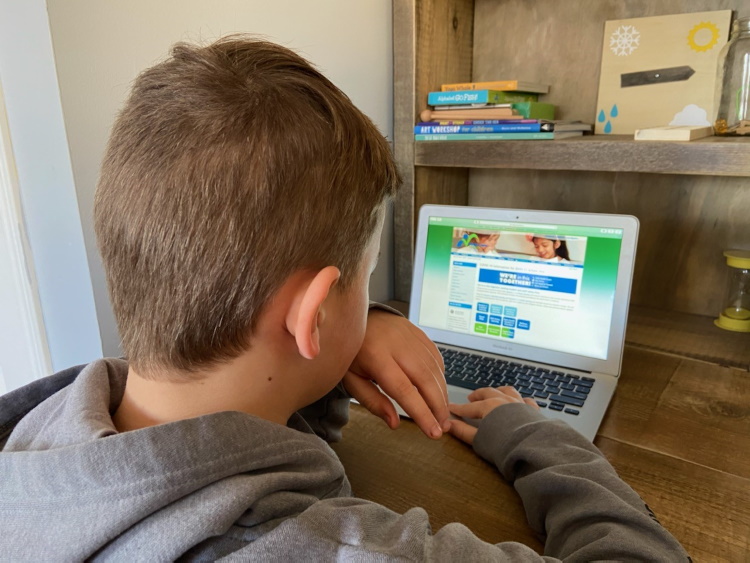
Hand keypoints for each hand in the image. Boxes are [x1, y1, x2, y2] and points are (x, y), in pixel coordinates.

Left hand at [343, 310, 449, 438]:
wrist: (359, 317)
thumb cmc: (353, 351)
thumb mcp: (352, 379)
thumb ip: (372, 401)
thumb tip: (394, 423)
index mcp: (376, 356)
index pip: (404, 389)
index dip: (421, 413)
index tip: (433, 432)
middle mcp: (397, 344)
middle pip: (425, 379)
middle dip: (438, 407)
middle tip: (443, 428)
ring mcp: (411, 337)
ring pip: (434, 370)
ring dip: (442, 395)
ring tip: (443, 415)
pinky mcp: (420, 334)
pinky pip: (436, 358)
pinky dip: (441, 377)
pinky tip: (439, 392)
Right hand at [448, 386, 538, 444]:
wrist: (533, 447)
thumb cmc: (505, 445)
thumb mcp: (479, 439)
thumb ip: (463, 431)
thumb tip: (448, 425)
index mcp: (489, 407)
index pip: (469, 407)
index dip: (459, 408)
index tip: (451, 408)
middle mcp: (504, 401)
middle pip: (488, 393)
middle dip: (478, 395)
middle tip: (471, 397)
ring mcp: (520, 403)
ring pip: (508, 391)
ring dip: (498, 391)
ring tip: (494, 393)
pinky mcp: (533, 410)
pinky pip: (526, 400)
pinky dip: (520, 400)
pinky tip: (519, 402)